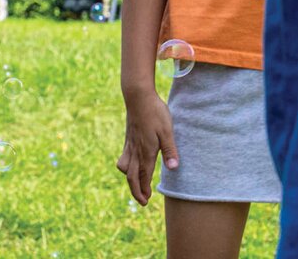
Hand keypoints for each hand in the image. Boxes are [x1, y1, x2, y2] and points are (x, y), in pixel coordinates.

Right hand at [115, 91, 178, 205]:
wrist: (138, 96)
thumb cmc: (155, 112)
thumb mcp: (167, 131)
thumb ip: (170, 151)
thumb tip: (173, 169)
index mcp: (146, 151)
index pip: (143, 177)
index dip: (144, 190)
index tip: (146, 201)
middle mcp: (135, 151)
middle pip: (132, 177)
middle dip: (136, 191)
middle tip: (143, 201)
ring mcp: (130, 144)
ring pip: (125, 168)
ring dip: (130, 179)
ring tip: (137, 183)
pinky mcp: (128, 138)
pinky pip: (123, 158)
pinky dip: (126, 167)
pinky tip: (132, 164)